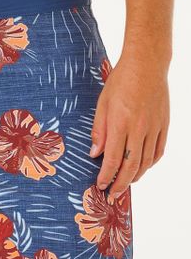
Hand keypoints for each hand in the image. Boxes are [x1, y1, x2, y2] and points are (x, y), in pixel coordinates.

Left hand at [90, 54, 169, 199]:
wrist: (147, 64)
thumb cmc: (120, 82)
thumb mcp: (102, 105)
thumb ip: (99, 131)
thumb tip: (94, 155)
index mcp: (120, 124)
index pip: (112, 159)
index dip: (106, 176)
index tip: (100, 185)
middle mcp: (139, 128)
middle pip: (131, 166)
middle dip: (121, 184)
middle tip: (113, 194)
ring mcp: (154, 127)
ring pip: (146, 161)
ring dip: (136, 176)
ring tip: (126, 184)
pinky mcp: (164, 124)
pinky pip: (158, 151)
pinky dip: (151, 163)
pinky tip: (142, 168)